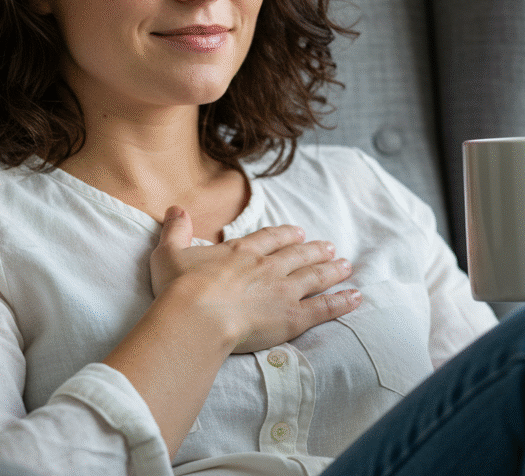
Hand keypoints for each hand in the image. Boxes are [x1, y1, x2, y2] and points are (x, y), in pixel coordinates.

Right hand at [150, 206, 360, 353]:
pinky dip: (341, 302)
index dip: (285, 235)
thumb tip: (175, 208)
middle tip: (329, 247)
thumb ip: (175, 230)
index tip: (298, 233)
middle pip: (297, 255)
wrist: (197, 316)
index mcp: (241, 253)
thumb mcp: (169, 254)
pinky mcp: (293, 316)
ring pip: (314, 276)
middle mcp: (266, 267)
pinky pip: (324, 307)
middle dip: (314, 250)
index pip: (269, 239)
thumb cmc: (179, 288)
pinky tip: (355, 297)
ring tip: (345, 265)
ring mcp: (283, 291)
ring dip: (331, 270)